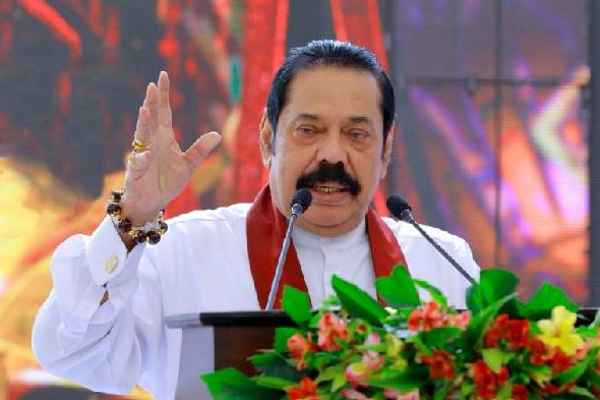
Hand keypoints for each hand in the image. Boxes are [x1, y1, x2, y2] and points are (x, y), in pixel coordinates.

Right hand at [120, 71, 220, 224]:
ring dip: (143, 123)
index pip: (164, 112)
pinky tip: (147, 154)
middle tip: (152, 85)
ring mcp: (142, 155)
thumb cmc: (167, 181)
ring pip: (142, 136)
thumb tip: (218, 134)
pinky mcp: (136, 171)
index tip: (162, 76)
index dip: (163, 95)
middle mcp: (151, 142)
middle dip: (151, 102)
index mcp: (164, 138)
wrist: (152, 202)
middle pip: (151, 118)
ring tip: (145, 110)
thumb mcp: (189, 165)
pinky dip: (142, 158)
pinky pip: (139, 162)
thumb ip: (200, 150)